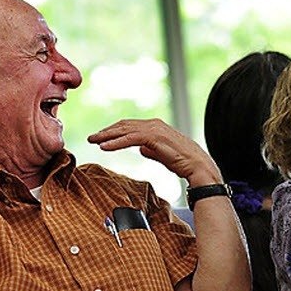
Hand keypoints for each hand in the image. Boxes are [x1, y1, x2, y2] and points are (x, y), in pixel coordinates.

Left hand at [88, 119, 221, 186]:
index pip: (130, 126)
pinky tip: (106, 147)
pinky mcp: (154, 138)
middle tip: (92, 137)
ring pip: (125, 130)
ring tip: (94, 141)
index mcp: (156, 127)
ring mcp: (155, 129)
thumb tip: (141, 149)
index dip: (114, 131)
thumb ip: (151, 149)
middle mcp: (154, 124)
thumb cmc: (183, 161)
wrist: (198, 166)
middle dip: (107, 131)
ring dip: (108, 136)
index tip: (102, 138)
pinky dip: (116, 142)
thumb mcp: (162, 154)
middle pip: (124, 125)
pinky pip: (130, 139)